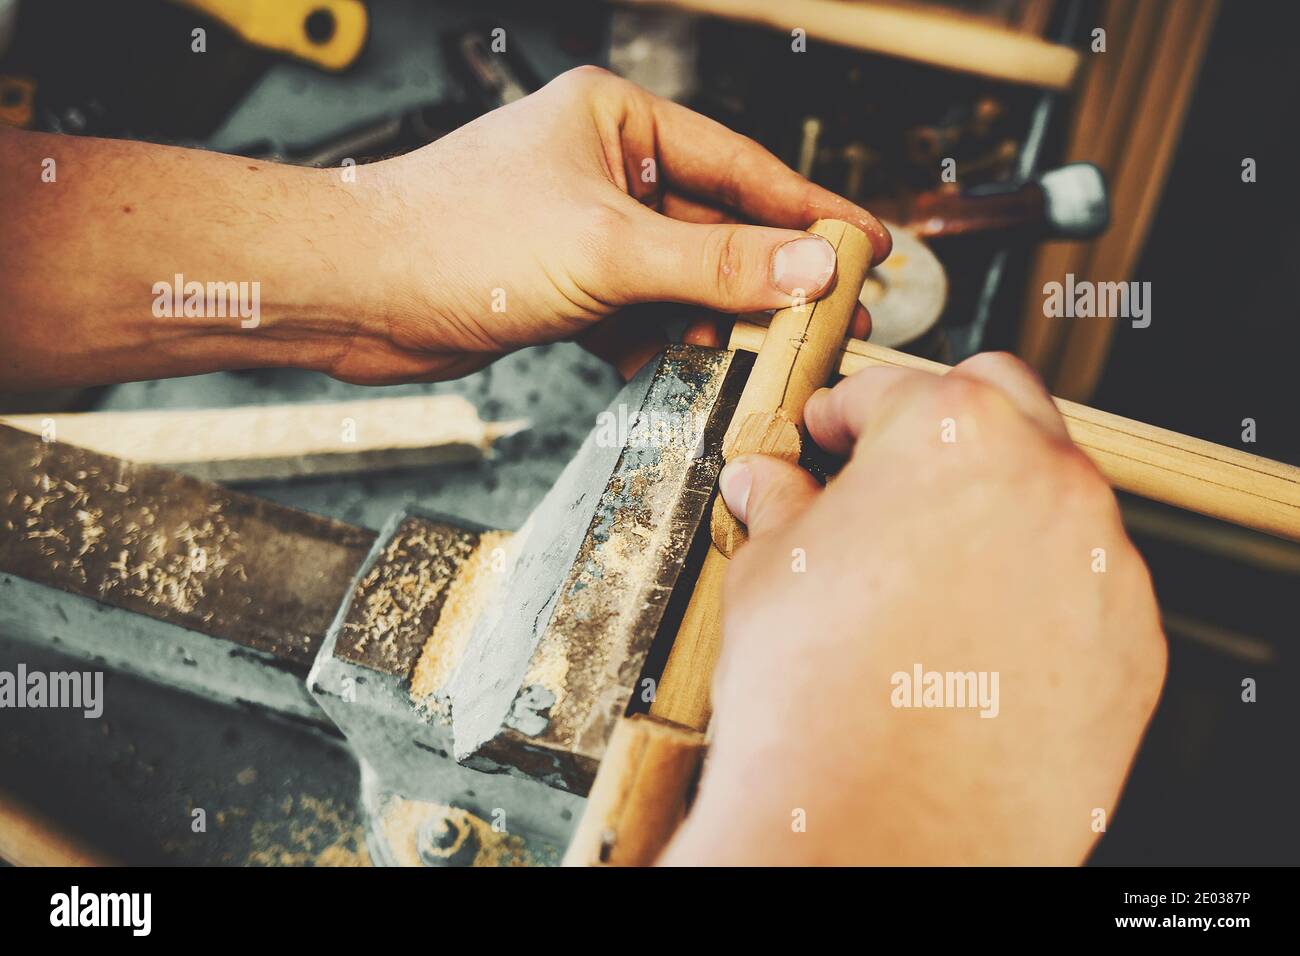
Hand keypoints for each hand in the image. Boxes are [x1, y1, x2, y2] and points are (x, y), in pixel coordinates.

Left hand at [330, 66, 889, 381]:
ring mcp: (582, 231)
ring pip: (676, 281)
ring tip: (768, 363)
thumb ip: (714, 262)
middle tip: (834, 322)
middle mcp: (603, 169)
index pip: (740, 165)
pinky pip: (635, 317)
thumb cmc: (455, 236)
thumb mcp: (607, 248)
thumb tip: (810, 267)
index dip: (808, 210)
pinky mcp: (561, 287)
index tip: (865, 247)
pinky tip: (689, 375)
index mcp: (616, 121)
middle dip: (769, 281)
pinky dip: (661, 346)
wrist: (353, 294)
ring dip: (717, 323)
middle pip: (714, 228)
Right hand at [662, 353, 1166, 865]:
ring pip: (1052, 496)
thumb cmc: (817, 700)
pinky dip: (1038, 589)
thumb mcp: (767, 573)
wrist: (877, 833)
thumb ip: (778, 505)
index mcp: (950, 435)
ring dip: (994, 508)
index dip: (846, 411)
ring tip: (927, 570)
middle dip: (940, 422)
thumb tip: (766, 484)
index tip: (831, 433)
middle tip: (888, 473)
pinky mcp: (1130, 643)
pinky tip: (975, 638)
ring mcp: (1102, 563)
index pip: (894, 387)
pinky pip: (1086, 585)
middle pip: (1000, 403)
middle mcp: (1046, 480)